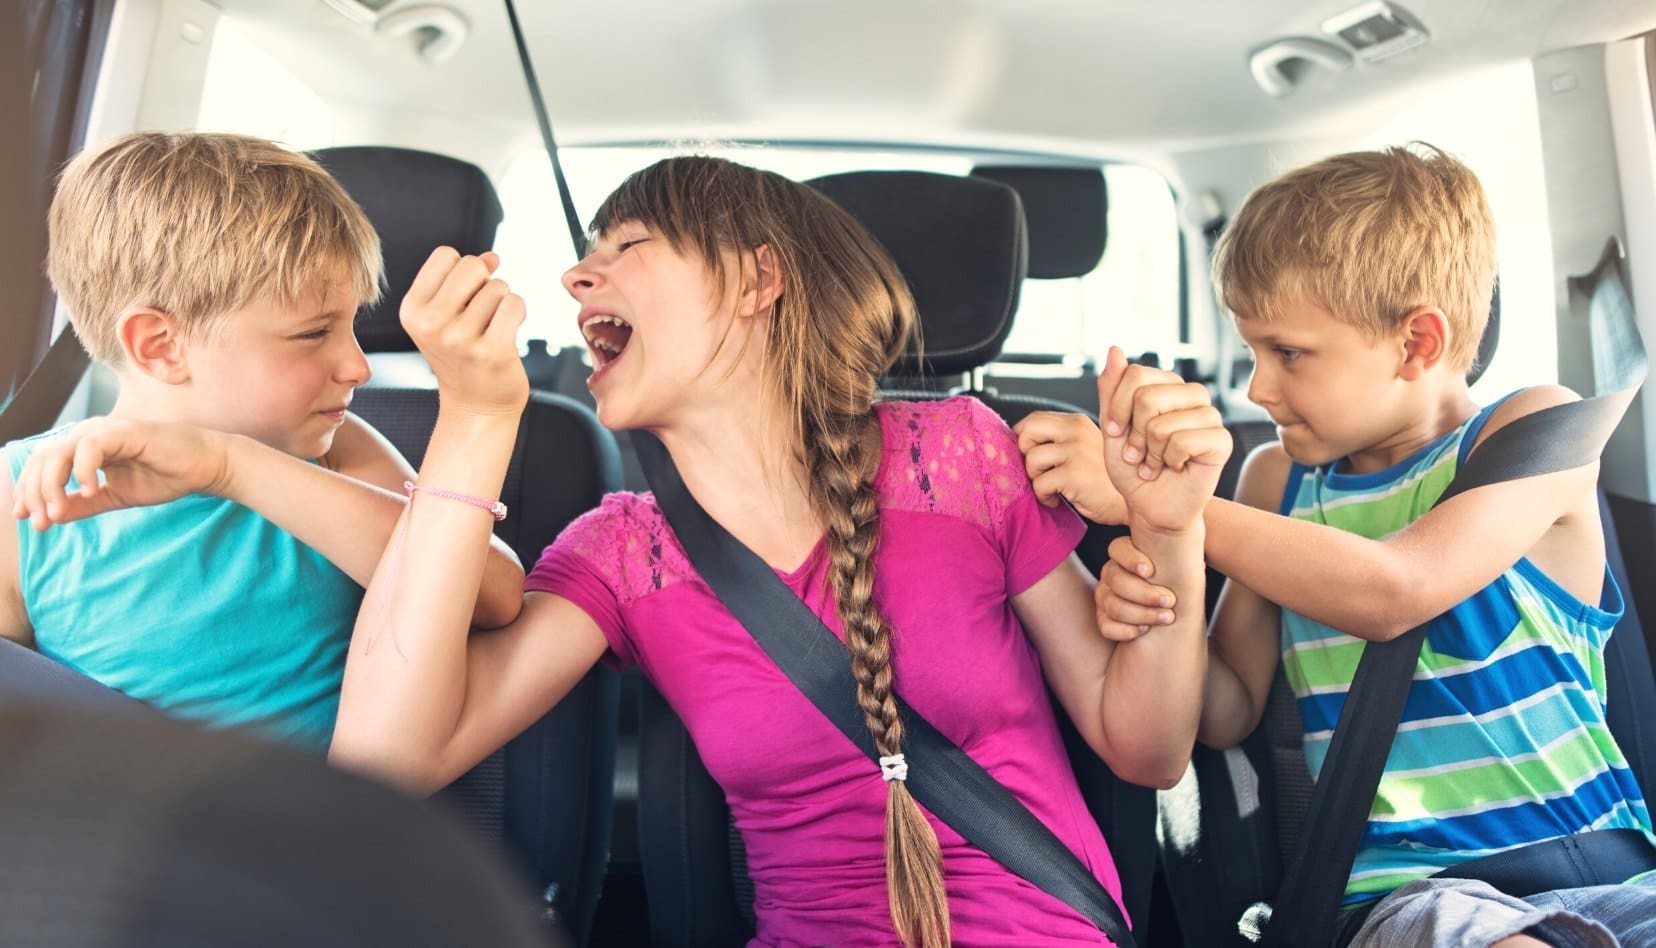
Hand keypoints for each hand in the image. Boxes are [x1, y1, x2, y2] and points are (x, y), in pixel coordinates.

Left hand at [9, 417, 229, 529]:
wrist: (205, 467)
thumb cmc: (166, 476)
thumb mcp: (116, 497)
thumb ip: (84, 504)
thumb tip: (51, 516)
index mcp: (84, 447)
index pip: (43, 465)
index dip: (29, 490)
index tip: (28, 518)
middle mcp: (89, 434)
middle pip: (44, 458)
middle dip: (35, 492)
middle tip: (41, 522)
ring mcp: (105, 430)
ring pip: (59, 452)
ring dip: (52, 485)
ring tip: (58, 512)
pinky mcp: (123, 431)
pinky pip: (90, 448)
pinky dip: (83, 471)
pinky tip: (92, 492)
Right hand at [400, 247, 529, 417]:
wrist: (476, 405)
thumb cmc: (464, 355)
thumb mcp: (449, 315)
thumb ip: (466, 279)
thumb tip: (493, 257)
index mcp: (412, 310)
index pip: (445, 255)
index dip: (462, 272)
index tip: (461, 298)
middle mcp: (430, 324)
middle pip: (471, 265)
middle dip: (484, 282)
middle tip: (481, 312)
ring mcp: (460, 339)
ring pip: (498, 287)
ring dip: (502, 302)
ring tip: (491, 328)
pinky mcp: (492, 352)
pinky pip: (515, 304)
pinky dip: (518, 312)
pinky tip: (508, 333)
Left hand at [1014, 410, 1126, 524]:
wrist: (1135, 498)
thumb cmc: (1108, 478)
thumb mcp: (1088, 446)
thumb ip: (1063, 438)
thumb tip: (1023, 438)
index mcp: (1077, 422)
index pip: (1035, 418)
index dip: (1024, 436)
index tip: (1028, 452)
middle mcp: (1076, 432)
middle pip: (1027, 432)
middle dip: (1024, 453)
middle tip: (1038, 469)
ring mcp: (1076, 452)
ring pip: (1031, 460)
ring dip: (1035, 478)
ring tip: (1051, 487)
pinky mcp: (1074, 475)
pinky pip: (1039, 484)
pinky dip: (1043, 496)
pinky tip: (1057, 499)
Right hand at [1095, 535, 1178, 640]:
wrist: (1178, 614)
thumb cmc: (1181, 584)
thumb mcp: (1184, 564)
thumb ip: (1180, 549)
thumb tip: (1192, 548)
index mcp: (1128, 554)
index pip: (1117, 549)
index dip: (1131, 559)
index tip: (1151, 571)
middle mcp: (1113, 573)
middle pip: (1114, 579)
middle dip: (1143, 593)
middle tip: (1170, 600)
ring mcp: (1105, 596)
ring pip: (1110, 604)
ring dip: (1141, 613)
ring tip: (1166, 617)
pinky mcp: (1105, 620)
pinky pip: (1106, 626)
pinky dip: (1124, 630)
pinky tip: (1143, 630)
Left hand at [1097, 347, 1230, 534]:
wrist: (1151, 506)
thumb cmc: (1133, 468)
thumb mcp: (1113, 427)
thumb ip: (1112, 390)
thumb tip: (1115, 350)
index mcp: (1167, 385)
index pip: (1135, 373)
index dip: (1117, 407)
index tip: (1114, 432)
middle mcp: (1192, 395)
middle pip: (1146, 396)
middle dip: (1133, 434)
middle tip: (1138, 454)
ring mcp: (1209, 415)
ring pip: (1162, 423)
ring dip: (1150, 452)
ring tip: (1155, 463)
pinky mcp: (1222, 440)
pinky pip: (1182, 441)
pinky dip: (1169, 461)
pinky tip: (1175, 468)